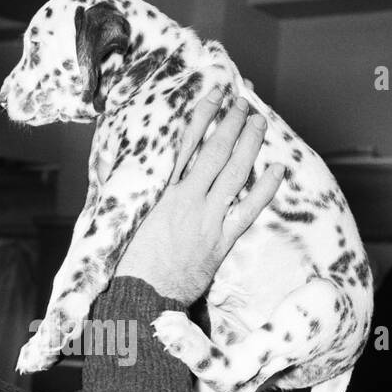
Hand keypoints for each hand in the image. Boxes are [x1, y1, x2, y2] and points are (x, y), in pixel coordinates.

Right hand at [115, 88, 282, 303]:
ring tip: (259, 122)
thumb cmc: (126, 261)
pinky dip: (265, 189)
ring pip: (234, 174)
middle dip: (231, 123)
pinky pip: (248, 210)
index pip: (186, 143)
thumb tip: (114, 165)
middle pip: (215, 151)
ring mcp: (207, 219)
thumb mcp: (119, 219)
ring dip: (249, 145)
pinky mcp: (220, 241)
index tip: (214, 94)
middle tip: (244, 102)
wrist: (141, 297)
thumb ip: (123, 190)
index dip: (202, 115)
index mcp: (160, 190)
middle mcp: (186, 199)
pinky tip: (277, 169)